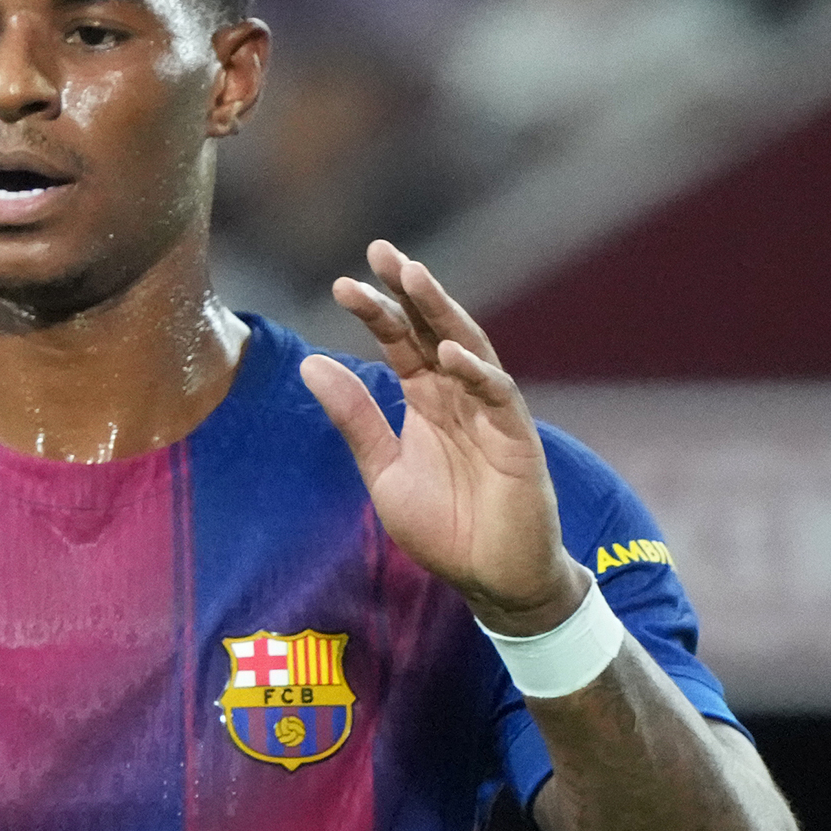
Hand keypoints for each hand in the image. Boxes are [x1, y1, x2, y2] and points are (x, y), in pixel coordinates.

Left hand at [300, 242, 585, 633]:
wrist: (492, 579)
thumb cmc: (446, 528)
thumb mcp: (385, 471)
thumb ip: (356, 419)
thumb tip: (313, 363)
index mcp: (427, 401)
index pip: (400, 343)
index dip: (376, 313)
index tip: (343, 285)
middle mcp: (459, 396)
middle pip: (433, 331)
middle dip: (409, 291)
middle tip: (380, 251)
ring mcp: (491, 413)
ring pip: (469, 348)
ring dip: (443, 313)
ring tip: (415, 278)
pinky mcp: (517, 438)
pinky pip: (498, 395)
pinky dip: (476, 372)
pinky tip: (450, 354)